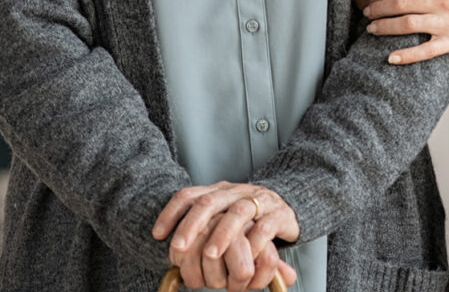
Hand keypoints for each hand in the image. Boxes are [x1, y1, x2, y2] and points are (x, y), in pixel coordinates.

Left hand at [153, 182, 298, 290]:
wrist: (290, 204)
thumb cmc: (248, 218)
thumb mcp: (222, 218)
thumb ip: (199, 228)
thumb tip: (161, 240)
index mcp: (219, 192)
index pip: (190, 195)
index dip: (172, 212)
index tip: (158, 235)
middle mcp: (237, 192)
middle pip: (210, 201)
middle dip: (192, 224)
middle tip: (178, 247)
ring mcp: (259, 201)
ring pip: (238, 212)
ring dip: (222, 234)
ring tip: (210, 255)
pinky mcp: (279, 214)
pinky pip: (265, 227)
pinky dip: (253, 242)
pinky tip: (245, 257)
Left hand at [364, 0, 448, 63]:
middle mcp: (442, 1)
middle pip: (399, 1)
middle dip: (378, 5)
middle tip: (366, 9)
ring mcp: (446, 24)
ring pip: (406, 25)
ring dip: (385, 26)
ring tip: (372, 27)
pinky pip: (424, 51)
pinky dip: (406, 55)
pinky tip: (391, 57)